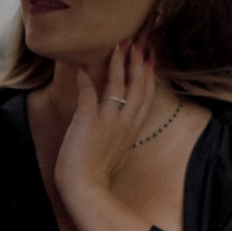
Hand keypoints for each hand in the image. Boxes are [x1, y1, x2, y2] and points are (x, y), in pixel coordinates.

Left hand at [55, 40, 161, 204]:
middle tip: (138, 43)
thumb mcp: (115, 150)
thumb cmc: (96, 173)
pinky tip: (81, 64)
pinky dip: (85, 78)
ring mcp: (107, 120)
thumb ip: (118, 132)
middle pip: (136, 87)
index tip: (150, 60)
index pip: (146, 98)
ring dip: (118, 64)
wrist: (84, 187)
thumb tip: (116, 119)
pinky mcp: (88, 119)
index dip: (148, 77)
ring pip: (117, 85)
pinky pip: (88, 92)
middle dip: (137, 63)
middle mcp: (124, 122)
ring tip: (119, 46)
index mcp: (132, 129)